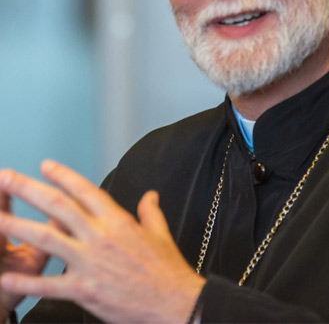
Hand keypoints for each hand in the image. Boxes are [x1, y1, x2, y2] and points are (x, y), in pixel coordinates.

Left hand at [0, 162, 204, 322]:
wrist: (174, 302)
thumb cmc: (166, 269)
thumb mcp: (160, 233)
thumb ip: (150, 211)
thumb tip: (150, 195)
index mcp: (117, 220)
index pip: (84, 190)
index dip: (63, 175)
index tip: (44, 165)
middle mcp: (99, 235)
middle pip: (58, 206)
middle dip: (28, 189)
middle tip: (7, 177)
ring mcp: (89, 262)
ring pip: (46, 240)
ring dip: (18, 227)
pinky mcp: (85, 289)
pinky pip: (49, 286)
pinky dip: (26, 283)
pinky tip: (6, 279)